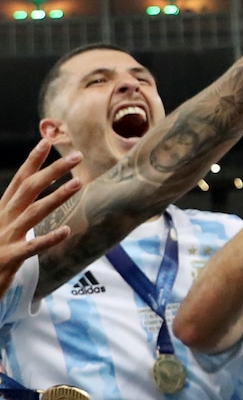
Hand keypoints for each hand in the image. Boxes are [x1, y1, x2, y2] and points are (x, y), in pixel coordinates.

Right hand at [0, 139, 81, 294]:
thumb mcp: (5, 226)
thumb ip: (18, 209)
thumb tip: (33, 189)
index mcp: (3, 211)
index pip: (19, 181)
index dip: (32, 161)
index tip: (47, 141)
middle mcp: (4, 219)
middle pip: (29, 189)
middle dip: (53, 171)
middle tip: (77, 156)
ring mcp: (6, 238)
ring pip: (33, 213)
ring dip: (56, 197)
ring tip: (78, 183)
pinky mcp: (9, 258)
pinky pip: (31, 247)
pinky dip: (48, 238)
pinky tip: (65, 231)